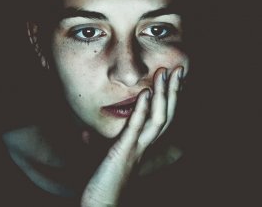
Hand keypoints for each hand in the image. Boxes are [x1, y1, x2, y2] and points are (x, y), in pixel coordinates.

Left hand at [81, 67, 183, 205]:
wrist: (99, 205)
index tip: (171, 80)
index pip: (159, 118)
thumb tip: (85, 135)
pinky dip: (141, 110)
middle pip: (165, 114)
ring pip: (157, 118)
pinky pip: (135, 128)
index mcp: (140, 146)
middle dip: (173, 92)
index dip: (167, 100)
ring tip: (166, 74)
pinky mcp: (124, 152)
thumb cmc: (99, 184)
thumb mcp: (97, 161)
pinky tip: (145, 93)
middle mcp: (144, 146)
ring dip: (163, 95)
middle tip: (179, 70)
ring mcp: (136, 149)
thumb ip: (96, 145)